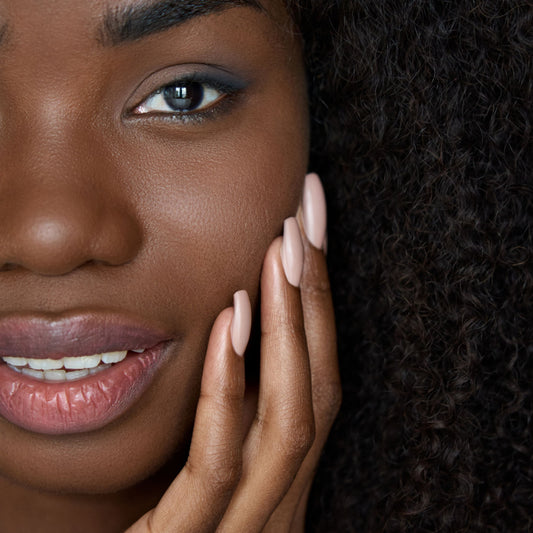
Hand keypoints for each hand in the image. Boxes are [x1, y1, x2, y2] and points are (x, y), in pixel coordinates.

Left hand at [126, 173, 340, 532]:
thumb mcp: (214, 474)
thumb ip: (233, 424)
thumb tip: (240, 340)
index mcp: (281, 477)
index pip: (317, 378)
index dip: (322, 305)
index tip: (309, 231)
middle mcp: (280, 497)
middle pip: (319, 386)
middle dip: (319, 297)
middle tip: (305, 218)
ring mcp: (247, 524)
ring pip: (290, 420)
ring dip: (291, 330)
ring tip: (281, 255)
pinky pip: (219, 465)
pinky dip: (230, 388)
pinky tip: (230, 321)